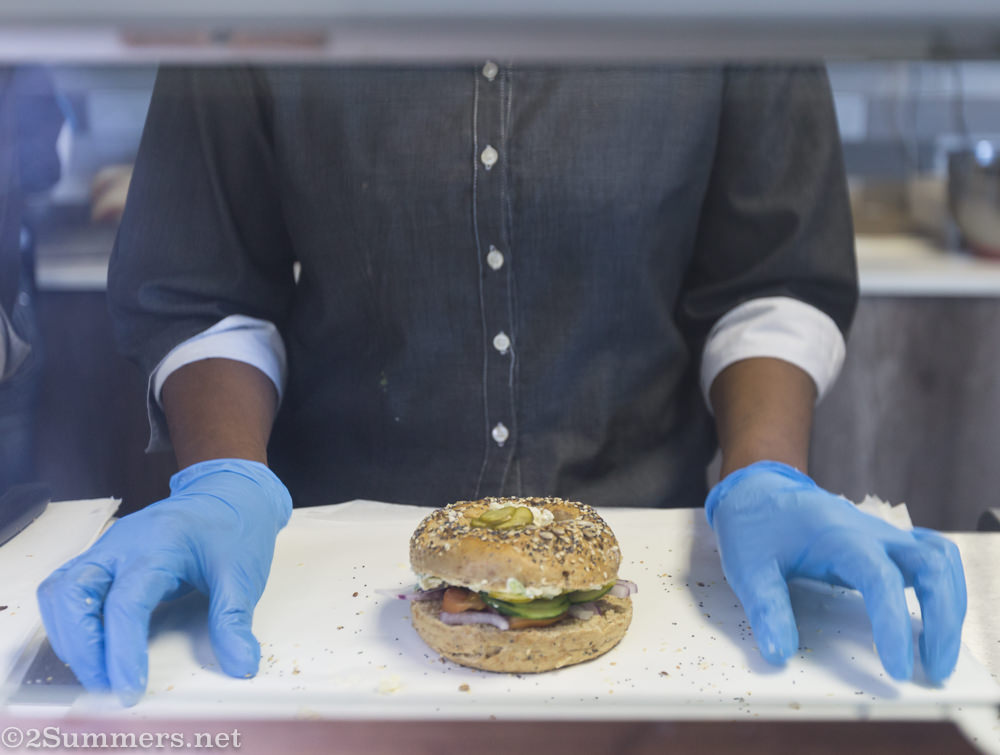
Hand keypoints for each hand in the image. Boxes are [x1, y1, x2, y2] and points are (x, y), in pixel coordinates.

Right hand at [37, 459, 291, 704]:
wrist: (229, 494)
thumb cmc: (233, 529)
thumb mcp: (242, 575)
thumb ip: (234, 621)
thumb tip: (242, 665)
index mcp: (159, 545)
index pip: (126, 602)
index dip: (122, 650)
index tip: (129, 688)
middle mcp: (121, 545)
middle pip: (72, 594)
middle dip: (82, 646)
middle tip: (107, 684)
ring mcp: (107, 550)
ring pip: (59, 592)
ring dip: (69, 637)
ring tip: (98, 671)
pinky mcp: (102, 559)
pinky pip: (65, 590)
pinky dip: (69, 623)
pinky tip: (92, 648)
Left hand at [706, 461, 965, 682]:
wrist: (757, 490)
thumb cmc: (753, 526)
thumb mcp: (747, 567)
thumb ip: (765, 608)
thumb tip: (780, 652)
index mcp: (837, 536)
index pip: (881, 579)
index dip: (894, 624)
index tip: (898, 668)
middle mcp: (869, 532)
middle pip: (931, 566)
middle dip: (942, 620)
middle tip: (934, 671)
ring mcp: (881, 535)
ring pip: (939, 561)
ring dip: (949, 605)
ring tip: (938, 653)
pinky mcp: (884, 543)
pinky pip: (932, 556)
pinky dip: (944, 585)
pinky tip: (937, 615)